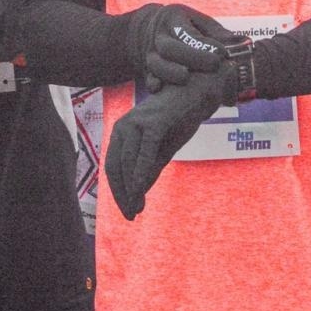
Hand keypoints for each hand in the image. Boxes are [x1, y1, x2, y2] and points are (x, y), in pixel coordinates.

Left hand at [106, 70, 229, 219]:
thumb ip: (149, 170)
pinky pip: (144, 151)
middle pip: (115, 167)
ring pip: (127, 162)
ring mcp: (137, 122)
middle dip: (122, 194)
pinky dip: (141, 172)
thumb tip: (137, 196)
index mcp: (122, 132)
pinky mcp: (153, 122)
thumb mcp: (161, 151)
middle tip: (131, 215)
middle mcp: (123, 126)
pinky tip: (141, 189)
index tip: (128, 212)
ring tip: (137, 208)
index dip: (118, 192)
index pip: (113, 168)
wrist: (197, 94)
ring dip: (131, 189)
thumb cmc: (178, 120)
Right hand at [127, 4, 241, 91]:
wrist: (153, 29)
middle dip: (190, 58)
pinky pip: (149, 79)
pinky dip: (155, 86)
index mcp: (173, 19)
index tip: (221, 54)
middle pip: (168, 48)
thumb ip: (218, 34)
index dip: (203, 44)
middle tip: (212, 66)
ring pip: (155, 65)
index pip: (186, 32)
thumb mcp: (200, 22)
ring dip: (172, 74)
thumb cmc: (186, 27)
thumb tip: (244, 43)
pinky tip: (164, 92)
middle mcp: (158, 36)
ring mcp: (150, 54)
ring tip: (187, 79)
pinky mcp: (147, 70)